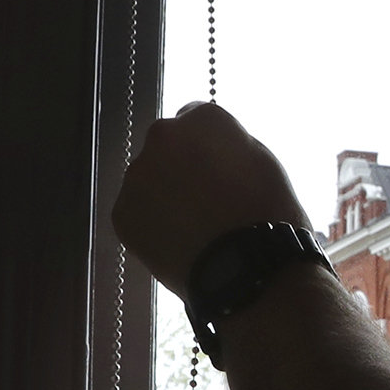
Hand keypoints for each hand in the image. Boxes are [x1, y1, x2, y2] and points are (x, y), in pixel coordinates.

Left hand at [113, 102, 311, 296]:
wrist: (247, 270)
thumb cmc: (267, 216)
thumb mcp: (264, 163)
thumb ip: (229, 144)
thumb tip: (211, 148)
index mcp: (202, 119)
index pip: (196, 118)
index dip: (210, 145)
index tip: (219, 167)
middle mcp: (161, 137)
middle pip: (167, 146)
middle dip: (182, 165)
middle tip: (208, 199)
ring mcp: (137, 177)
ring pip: (150, 179)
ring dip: (166, 194)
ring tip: (196, 226)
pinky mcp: (122, 214)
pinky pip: (137, 211)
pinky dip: (154, 222)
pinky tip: (181, 240)